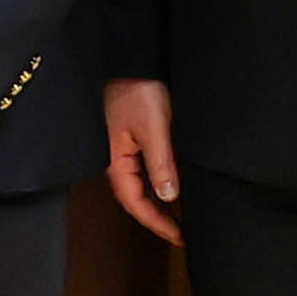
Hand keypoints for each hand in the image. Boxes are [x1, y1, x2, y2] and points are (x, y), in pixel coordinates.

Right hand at [104, 77, 185, 243]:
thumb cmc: (138, 92)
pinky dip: (158, 183)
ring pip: (140, 184)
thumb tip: (168, 198)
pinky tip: (172, 186)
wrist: (132, 59)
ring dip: (157, 202)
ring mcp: (124, 148)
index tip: (177, 237)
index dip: (155, 222)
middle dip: (155, 217)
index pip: (133, 202)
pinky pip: (145, 169)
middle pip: (134, 197)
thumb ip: (161, 164)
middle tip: (180, 233)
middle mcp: (117, 158)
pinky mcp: (134, 137)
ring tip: (179, 216)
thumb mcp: (154, 129)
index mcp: (116, 160)